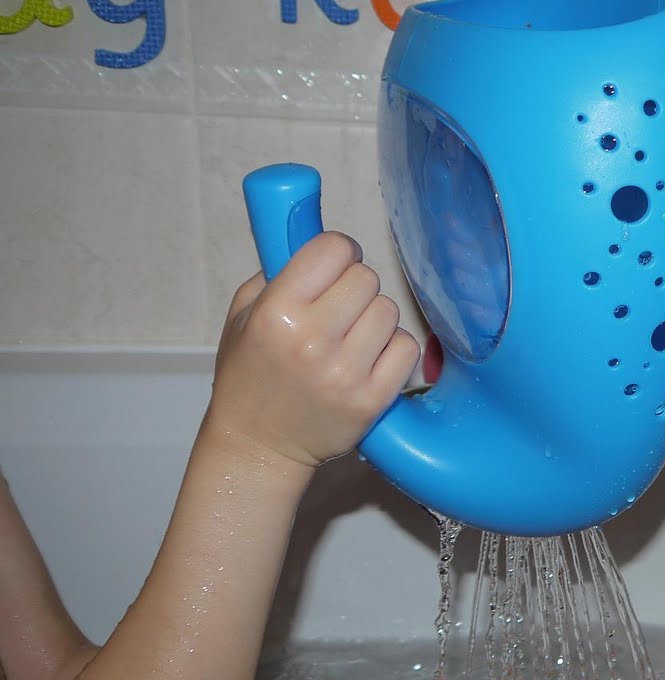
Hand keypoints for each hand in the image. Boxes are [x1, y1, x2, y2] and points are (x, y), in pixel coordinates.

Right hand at [205, 232, 417, 468]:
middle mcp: (313, 341)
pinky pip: (406, 347)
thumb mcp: (243, 314)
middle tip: (339, 305)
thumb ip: (278, 272)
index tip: (335, 262)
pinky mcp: (373, 399)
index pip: (332, 249)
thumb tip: (317, 235)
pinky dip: (392, 348)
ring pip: (389, 310)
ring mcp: (347, 373)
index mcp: (277, 313)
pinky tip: (367, 358)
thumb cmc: (249, 375)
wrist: (258, 445)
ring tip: (349, 336)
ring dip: (373, 317)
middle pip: (366, 277)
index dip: (338, 251)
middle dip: (354, 285)